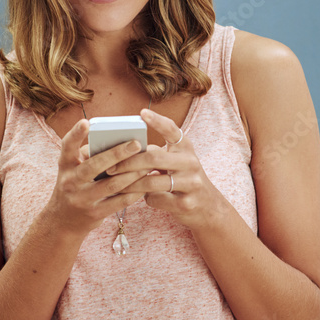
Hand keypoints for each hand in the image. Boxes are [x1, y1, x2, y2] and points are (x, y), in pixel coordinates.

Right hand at [44, 118, 151, 235]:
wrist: (63, 221)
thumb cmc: (75, 186)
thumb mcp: (74, 170)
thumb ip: (89, 156)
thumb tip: (118, 142)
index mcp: (65, 165)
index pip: (67, 146)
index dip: (76, 133)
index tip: (86, 122)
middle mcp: (71, 181)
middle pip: (95, 165)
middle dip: (117, 154)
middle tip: (136, 143)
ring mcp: (82, 199)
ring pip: (112, 184)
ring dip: (133, 174)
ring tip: (148, 164)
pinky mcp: (95, 213)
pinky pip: (119, 202)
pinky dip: (134, 192)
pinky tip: (145, 184)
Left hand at [105, 108, 222, 227]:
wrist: (208, 206)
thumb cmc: (183, 179)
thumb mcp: (176, 162)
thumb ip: (157, 154)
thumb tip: (126, 149)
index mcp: (185, 147)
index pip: (172, 130)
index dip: (157, 121)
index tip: (142, 113)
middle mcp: (190, 162)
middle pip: (153, 158)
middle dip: (128, 163)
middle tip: (111, 168)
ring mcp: (190, 183)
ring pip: (151, 182)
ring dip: (131, 185)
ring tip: (118, 185)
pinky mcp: (186, 203)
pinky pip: (156, 199)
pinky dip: (147, 198)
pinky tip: (146, 197)